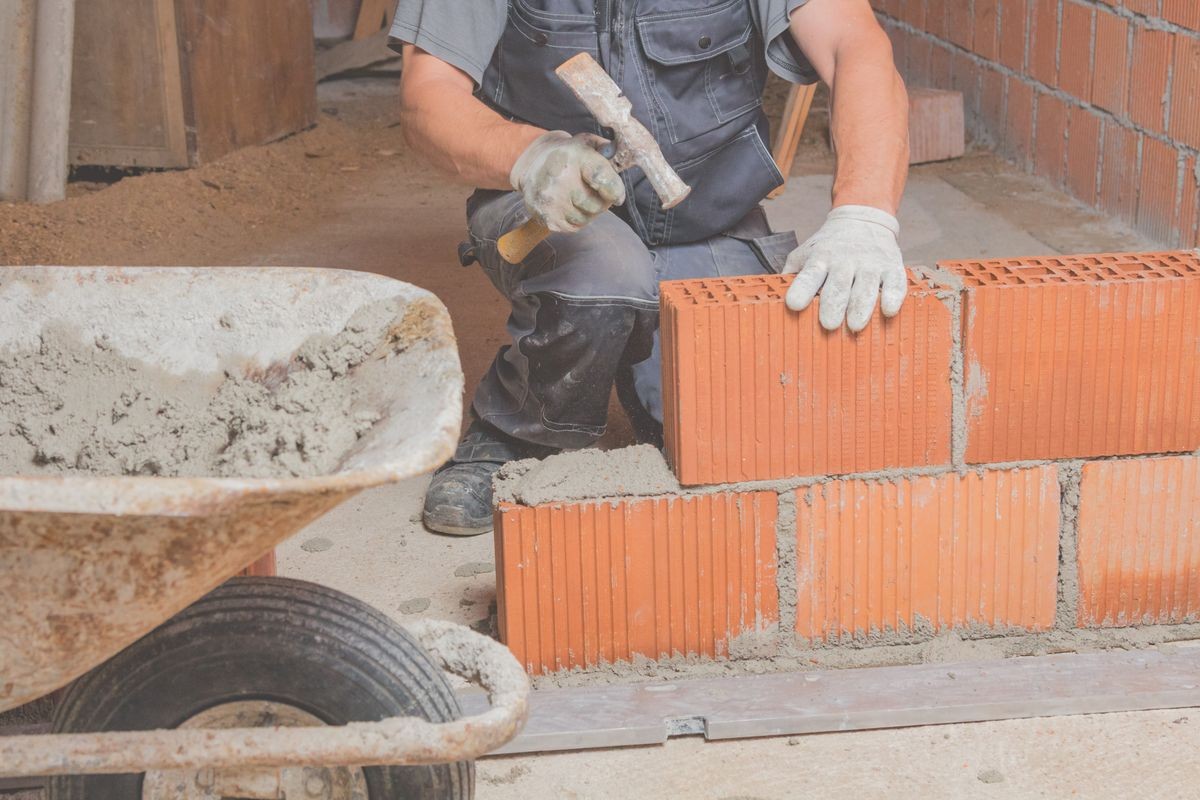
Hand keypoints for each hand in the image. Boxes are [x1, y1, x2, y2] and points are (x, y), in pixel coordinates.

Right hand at [510, 131, 625, 232]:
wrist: (531, 164)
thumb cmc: (567, 155)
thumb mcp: (587, 143)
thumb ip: (608, 151)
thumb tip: (625, 159)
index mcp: (575, 157)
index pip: (604, 181)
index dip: (616, 191)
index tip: (617, 196)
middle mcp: (561, 179)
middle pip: (597, 206)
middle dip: (601, 202)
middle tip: (594, 192)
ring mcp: (551, 200)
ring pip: (586, 219)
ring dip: (587, 212)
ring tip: (578, 197)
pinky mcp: (546, 217)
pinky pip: (573, 227)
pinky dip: (575, 220)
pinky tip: (568, 205)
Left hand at [783, 205, 907, 332]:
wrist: (863, 219)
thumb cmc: (828, 247)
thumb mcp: (806, 253)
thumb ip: (791, 274)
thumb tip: (771, 299)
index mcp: (820, 259)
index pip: (809, 275)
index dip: (801, 290)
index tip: (793, 304)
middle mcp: (845, 261)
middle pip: (838, 286)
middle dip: (833, 305)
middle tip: (828, 324)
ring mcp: (870, 264)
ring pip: (866, 287)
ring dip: (861, 307)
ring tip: (855, 325)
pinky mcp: (892, 266)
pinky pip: (895, 283)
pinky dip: (893, 297)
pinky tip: (889, 311)